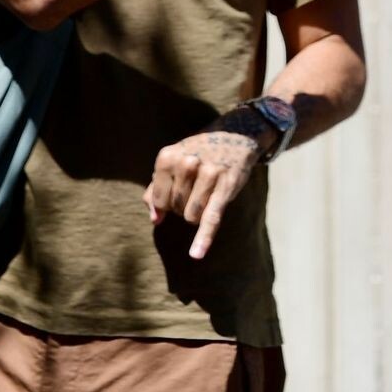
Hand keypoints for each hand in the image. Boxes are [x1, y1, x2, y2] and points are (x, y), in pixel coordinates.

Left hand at [143, 118, 268, 258]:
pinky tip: (197, 253)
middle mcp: (186, 163)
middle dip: (183, 206)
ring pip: (192, 216)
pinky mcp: (225, 188)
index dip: (166, 204)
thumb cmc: (198, 154)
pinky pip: (211, 218)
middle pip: (176, 208)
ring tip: (206, 195)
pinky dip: (204, 238)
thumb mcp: (173, 161)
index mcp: (167, 157)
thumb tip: (155, 219)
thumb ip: (157, 188)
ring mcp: (207, 174)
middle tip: (196, 188)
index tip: (177, 194)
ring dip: (197, 213)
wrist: (235, 137)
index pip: (158, 200)